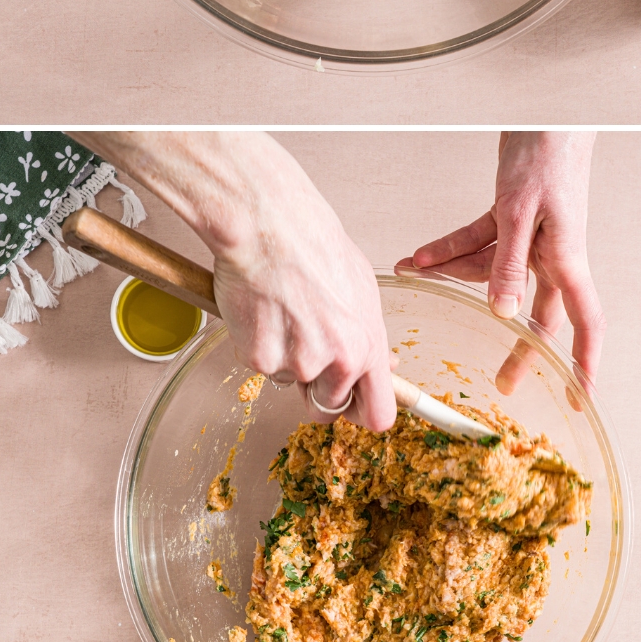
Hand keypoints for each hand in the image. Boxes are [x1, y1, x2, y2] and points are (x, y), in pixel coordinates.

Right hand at [71, 132, 396, 430]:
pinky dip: (258, 346)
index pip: (378, 416)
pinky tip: (263, 310)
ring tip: (284, 312)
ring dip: (286, 360)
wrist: (271, 226)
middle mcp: (338, 362)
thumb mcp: (362, 291)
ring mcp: (298, 364)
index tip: (353, 407)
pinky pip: (261, 368)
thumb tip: (382, 365)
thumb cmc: (316, 248)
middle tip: (305, 347)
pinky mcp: (261, 359)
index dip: (362, 414)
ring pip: (291, 384)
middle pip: (327, 409)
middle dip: (316, 389)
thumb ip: (368, 335)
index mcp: (368, 346)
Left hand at [395, 132, 604, 395]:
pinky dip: (451, 248)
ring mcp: (532, 236)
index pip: (585, 324)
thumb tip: (502, 313)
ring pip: (494, 273)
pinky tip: (422, 256)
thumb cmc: (548, 156)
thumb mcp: (521, 212)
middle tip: (503, 381)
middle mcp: (552, 254)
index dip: (585, 362)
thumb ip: (508, 263)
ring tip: (420, 280)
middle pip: (536, 311)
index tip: (580, 394)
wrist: (547, 112)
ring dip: (456, 277)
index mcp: (567, 259)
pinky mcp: (512, 214)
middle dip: (518, 346)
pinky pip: (479, 241)